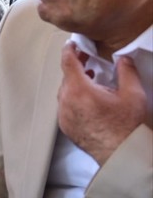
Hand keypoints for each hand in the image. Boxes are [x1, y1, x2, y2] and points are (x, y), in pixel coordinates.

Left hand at [58, 44, 149, 165]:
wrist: (120, 153)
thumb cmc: (126, 125)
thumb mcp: (133, 94)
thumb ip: (126, 71)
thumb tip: (122, 58)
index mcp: (79, 90)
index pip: (68, 63)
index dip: (69, 50)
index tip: (71, 44)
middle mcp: (66, 102)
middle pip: (66, 78)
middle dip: (75, 67)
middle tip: (87, 60)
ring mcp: (63, 115)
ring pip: (64, 92)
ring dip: (75, 83)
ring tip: (90, 78)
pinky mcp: (65, 126)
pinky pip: (65, 106)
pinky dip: (73, 98)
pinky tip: (87, 99)